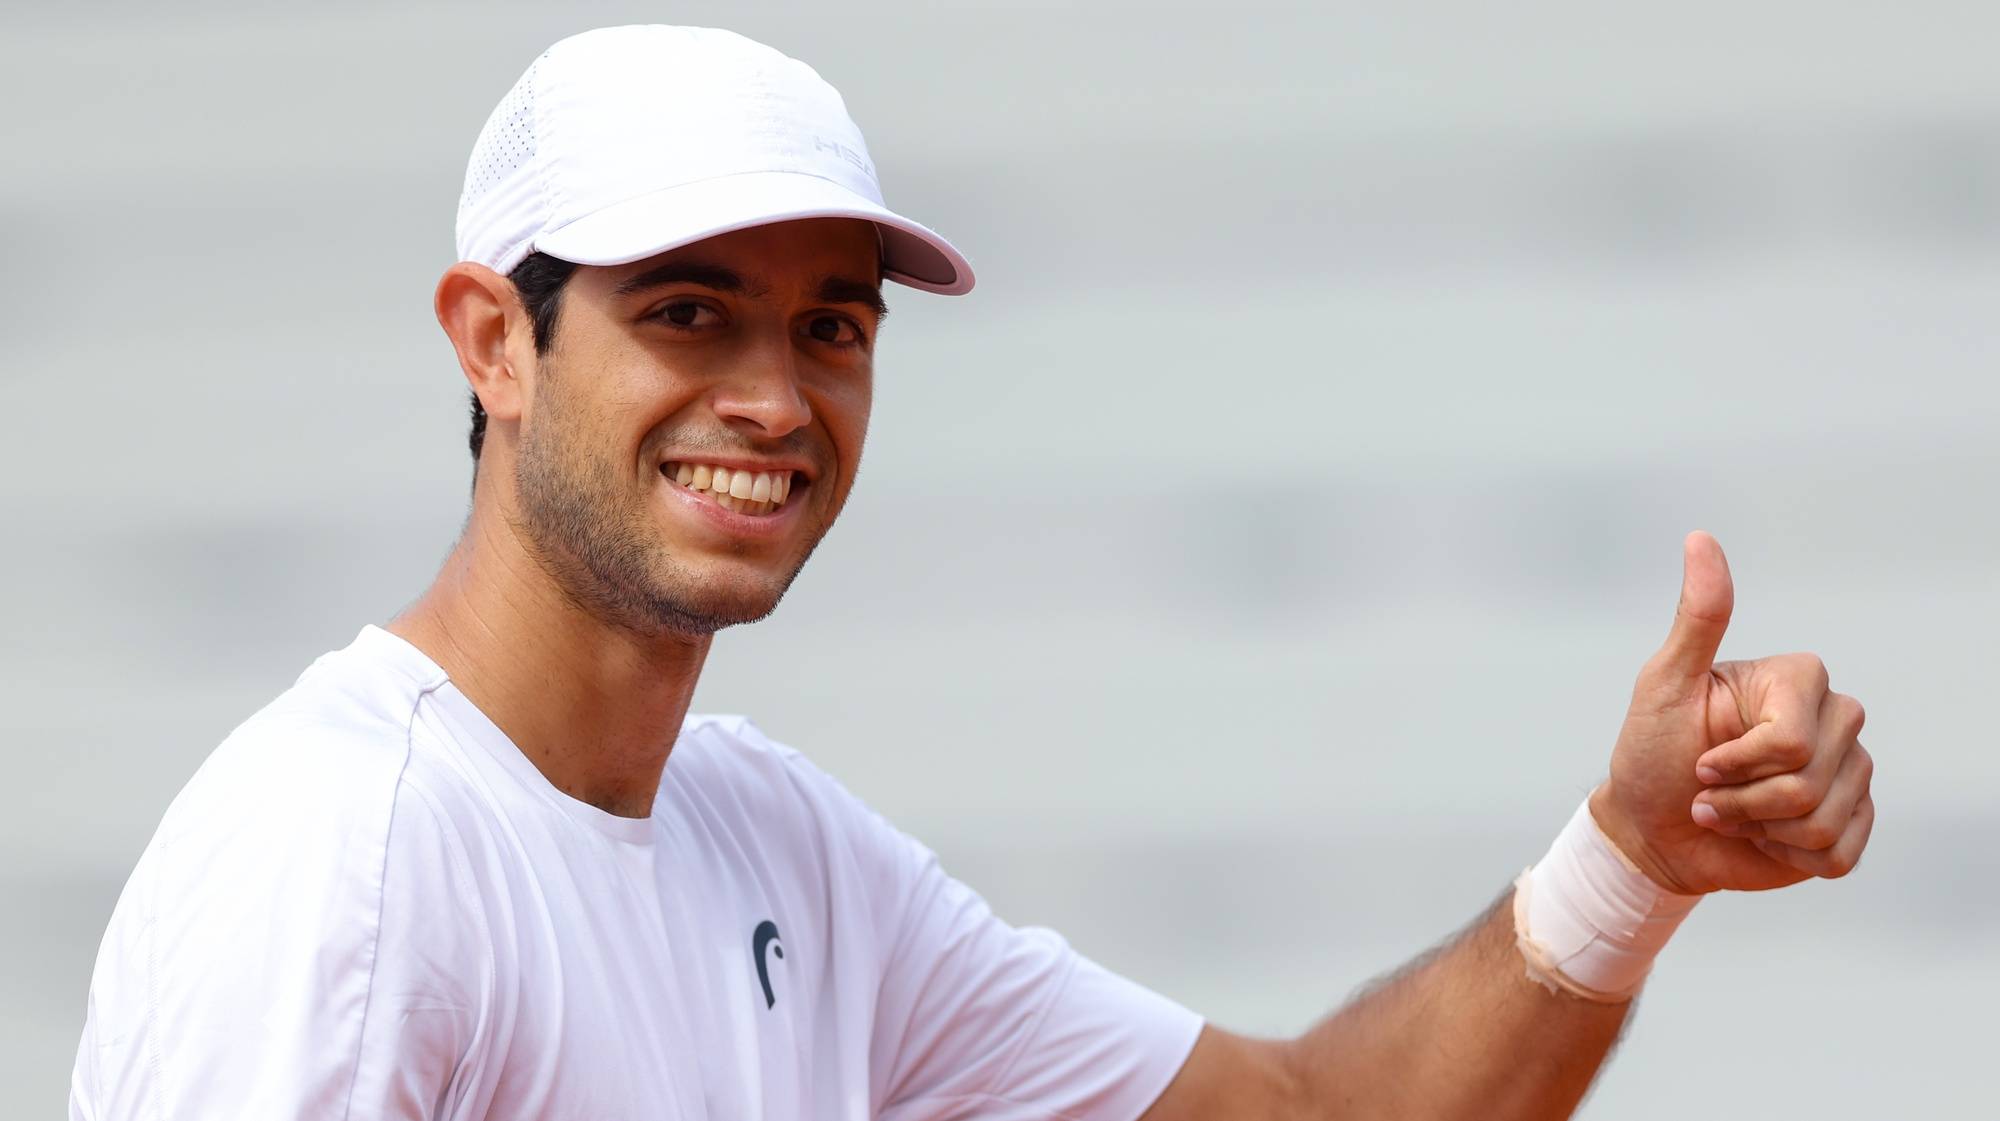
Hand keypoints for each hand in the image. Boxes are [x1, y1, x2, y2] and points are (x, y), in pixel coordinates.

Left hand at [1589, 532, 1875, 895]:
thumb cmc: (1651, 753)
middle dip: (1745, 799)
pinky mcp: (1852, 822)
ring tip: (1732, 813)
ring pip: (1825, 821)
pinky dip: (1788, 856)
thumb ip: (1697, 618)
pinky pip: (1840, 853)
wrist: (1653, 831)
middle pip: (1810, 780)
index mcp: (1797, 680)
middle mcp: (1835, 719)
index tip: (1700, 759)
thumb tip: (1700, 538)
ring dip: (1761, 829)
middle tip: (1711, 790)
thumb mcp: (1664, 684)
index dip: (1737, 763)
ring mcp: (1849, 772)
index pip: (1791, 739)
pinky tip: (1762, 837)